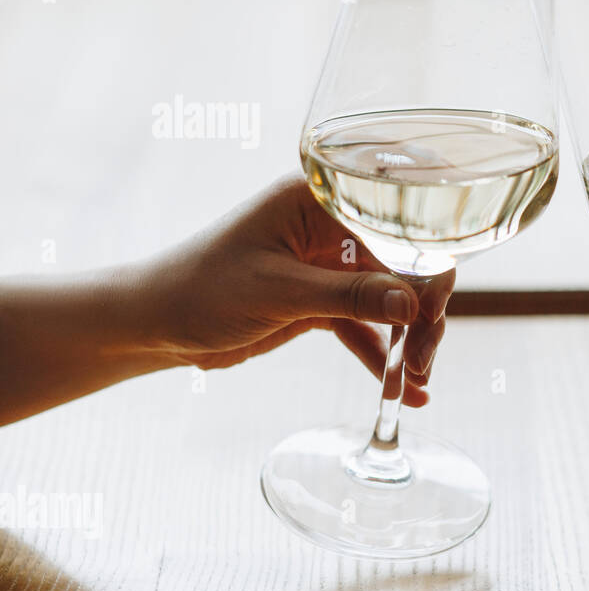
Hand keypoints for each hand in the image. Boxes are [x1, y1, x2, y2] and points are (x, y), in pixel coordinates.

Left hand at [140, 175, 453, 406]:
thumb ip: (349, 296)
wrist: (154, 324)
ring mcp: (331, 264)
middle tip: (424, 362)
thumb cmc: (200, 289)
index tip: (432, 313)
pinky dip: (384, 356)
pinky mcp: (324, 300)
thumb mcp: (278, 292)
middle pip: (404, 264)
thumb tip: (413, 304)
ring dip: (409, 340)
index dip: (427, 265)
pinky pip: (368, 326)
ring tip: (417, 383)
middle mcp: (332, 225)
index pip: (397, 224)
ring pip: (392, 299)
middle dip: (423, 314)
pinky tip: (404, 392)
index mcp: (319, 199)